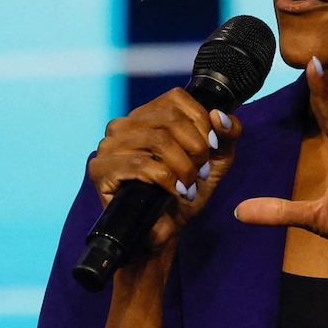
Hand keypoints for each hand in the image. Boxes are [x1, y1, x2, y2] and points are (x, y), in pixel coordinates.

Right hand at [87, 88, 236, 255]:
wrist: (166, 230)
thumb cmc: (187, 190)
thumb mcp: (217, 159)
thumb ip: (227, 134)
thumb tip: (219, 115)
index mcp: (148, 114)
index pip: (176, 98)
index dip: (201, 121)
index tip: (211, 148)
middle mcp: (124, 124)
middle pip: (170, 118)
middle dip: (195, 147)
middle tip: (201, 172)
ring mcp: (109, 145)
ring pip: (157, 140)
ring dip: (183, 166)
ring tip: (189, 184)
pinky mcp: (101, 169)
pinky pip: (140, 163)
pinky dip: (166, 178)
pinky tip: (175, 191)